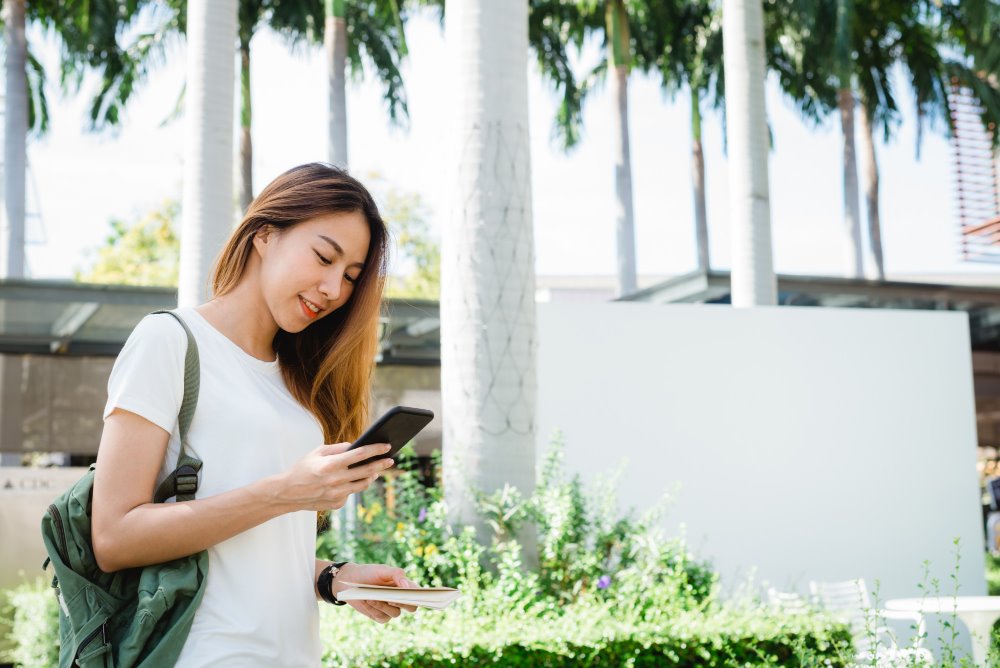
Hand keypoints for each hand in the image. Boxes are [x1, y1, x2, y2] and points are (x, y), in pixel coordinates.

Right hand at [274, 442, 394, 511]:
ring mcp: (337, 494)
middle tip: (390, 460)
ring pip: (362, 484)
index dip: (376, 449)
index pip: (360, 454)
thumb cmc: (302, 469)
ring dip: (371, 476)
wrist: (287, 493)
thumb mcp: (316, 452)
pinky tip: (353, 481)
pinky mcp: (336, 504)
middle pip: (366, 471)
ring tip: (376, 471)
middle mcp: (336, 480)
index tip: (387, 446)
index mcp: (331, 464)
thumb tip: (355, 446)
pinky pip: (351, 493)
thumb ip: (337, 448)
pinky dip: (353, 486)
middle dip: (381, 464)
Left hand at [333, 563, 418, 623]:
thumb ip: (396, 574)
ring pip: (395, 613)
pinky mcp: (380, 616)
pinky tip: (366, 601)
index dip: (421, 596)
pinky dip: (374, 609)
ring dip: (383, 605)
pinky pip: (382, 617)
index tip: (415, 595)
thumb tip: (406, 585)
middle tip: (393, 598)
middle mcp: (400, 598)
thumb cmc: (369, 573)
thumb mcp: (382, 570)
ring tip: (371, 597)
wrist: (351, 581)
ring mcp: (391, 608)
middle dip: (403, 603)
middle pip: (411, 607)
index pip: (418, 593)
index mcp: (405, 586)